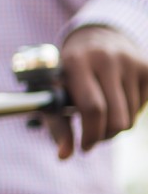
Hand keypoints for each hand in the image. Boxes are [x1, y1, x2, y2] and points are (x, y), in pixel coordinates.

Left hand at [55, 25, 147, 158]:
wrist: (95, 37)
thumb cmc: (68, 74)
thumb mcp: (55, 92)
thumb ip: (57, 124)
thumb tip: (64, 156)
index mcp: (76, 62)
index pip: (93, 108)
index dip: (91, 134)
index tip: (85, 147)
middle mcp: (105, 58)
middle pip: (116, 118)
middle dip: (104, 135)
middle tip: (94, 137)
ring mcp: (130, 61)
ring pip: (130, 117)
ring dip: (116, 125)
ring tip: (101, 115)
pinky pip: (143, 107)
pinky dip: (130, 112)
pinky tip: (116, 100)